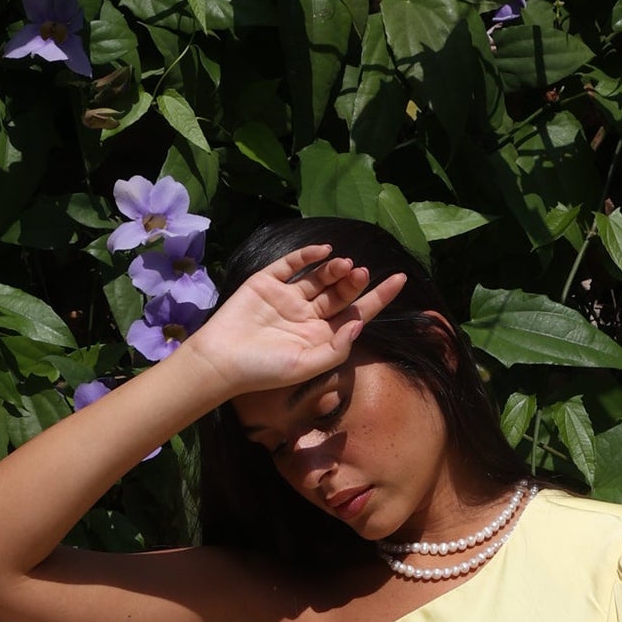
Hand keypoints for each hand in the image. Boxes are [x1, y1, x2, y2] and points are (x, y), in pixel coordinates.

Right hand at [185, 246, 407, 402]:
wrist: (221, 360)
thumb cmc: (264, 370)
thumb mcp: (306, 366)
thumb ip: (336, 348)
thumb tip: (359, 322)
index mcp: (320, 337)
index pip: (356, 313)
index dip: (379, 297)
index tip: (400, 279)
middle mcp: (307, 316)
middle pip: (340, 293)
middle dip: (354, 282)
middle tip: (361, 273)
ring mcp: (288, 298)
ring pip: (319, 278)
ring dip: (335, 269)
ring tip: (345, 265)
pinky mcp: (268, 283)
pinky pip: (292, 264)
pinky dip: (307, 255)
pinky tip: (324, 251)